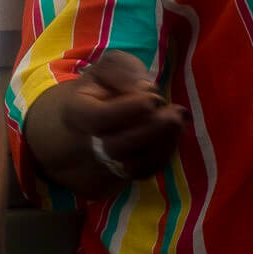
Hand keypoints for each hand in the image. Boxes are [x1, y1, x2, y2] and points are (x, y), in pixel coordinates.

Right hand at [28, 51, 186, 196]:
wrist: (75, 129)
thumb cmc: (96, 93)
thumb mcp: (104, 69)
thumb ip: (122, 70)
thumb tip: (143, 88)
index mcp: (75, 114)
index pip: (98, 119)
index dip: (128, 110)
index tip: (153, 97)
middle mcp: (83, 147)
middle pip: (118, 149)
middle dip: (153, 129)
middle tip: (175, 112)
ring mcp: (97, 170)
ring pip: (133, 167)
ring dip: (163, 144)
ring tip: (177, 121)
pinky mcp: (112, 183)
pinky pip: (141, 175)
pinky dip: (161, 156)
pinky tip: (171, 137)